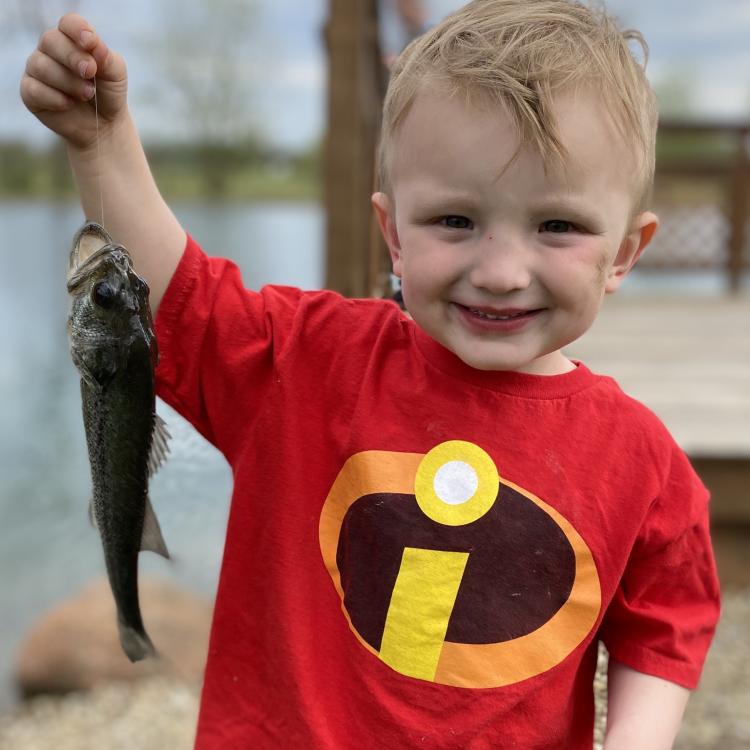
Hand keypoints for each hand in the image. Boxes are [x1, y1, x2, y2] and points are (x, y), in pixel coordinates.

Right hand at [20, 14, 127, 150]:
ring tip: (87, 94)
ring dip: (68, 82)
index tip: (90, 43)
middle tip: (91, 73)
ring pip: (41, 65)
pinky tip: (69, 104)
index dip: (77, 30)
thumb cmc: (108, 93)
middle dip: (73, 57)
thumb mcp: (116, 75)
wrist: (104, 125)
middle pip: (51, 40)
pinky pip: (34, 89)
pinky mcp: (30, 91)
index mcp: (72, 39)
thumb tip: (93, 44)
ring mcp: (37, 69)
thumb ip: (107, 58)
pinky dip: (55, 98)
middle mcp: (51, 50)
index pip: (68, 23)